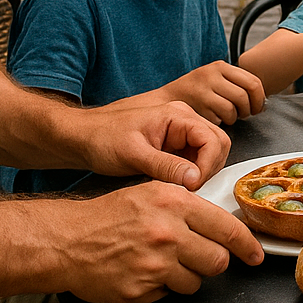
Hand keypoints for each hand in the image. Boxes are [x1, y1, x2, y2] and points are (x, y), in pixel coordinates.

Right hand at [49, 180, 263, 302]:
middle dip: (211, 262)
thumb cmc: (109, 215)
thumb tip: (223, 224)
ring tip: (161, 262)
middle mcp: (168, 233)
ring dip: (185, 277)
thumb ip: (188, 205)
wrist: (67, 240)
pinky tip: (142, 272)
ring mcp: (154, 264)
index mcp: (174, 203)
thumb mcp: (152, 192)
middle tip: (194, 256)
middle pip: (217, 261)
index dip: (247, 245)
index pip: (226, 228)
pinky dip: (160, 288)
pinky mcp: (141, 290)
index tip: (256, 255)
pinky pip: (168, 295)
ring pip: (196, 282)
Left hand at [73, 101, 232, 189]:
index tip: (193, 185)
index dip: (208, 165)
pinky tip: (175, 183)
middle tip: (190, 188)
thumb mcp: (133, 155)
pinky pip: (196, 159)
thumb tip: (194, 179)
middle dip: (209, 169)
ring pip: (210, 153)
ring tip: (181, 186)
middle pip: (219, 144)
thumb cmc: (102, 139)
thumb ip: (166, 166)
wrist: (83, 138)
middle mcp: (184, 120)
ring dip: (202, 172)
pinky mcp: (176, 146)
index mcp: (177, 115)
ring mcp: (181, 133)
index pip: (213, 139)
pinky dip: (192, 174)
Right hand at [160, 62, 265, 124]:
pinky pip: (218, 119)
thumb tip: (261, 99)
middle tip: (244, 114)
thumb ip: (235, 83)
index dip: (259, 98)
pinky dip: (219, 122)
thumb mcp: (215, 78)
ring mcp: (203, 91)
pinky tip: (213, 118)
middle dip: (248, 110)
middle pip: (244, 96)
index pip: (253, 81)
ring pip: (232, 109)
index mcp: (220, 66)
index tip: (258, 107)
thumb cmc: (195, 91)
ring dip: (233, 118)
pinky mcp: (196, 107)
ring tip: (228, 117)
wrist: (166, 99)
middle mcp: (211, 75)